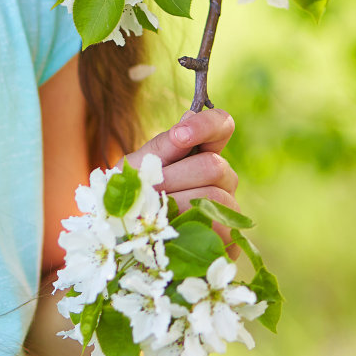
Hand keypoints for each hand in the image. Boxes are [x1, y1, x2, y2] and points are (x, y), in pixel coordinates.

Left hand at [125, 105, 239, 245]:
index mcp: (203, 152)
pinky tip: (170, 232)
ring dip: (178, 205)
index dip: (206, 125)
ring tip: (152, 213)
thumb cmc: (131, 196)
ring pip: (217, 198)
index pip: (221, 125)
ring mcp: (229, 207)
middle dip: (174, 178)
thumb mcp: (137, 168)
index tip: (180, 135)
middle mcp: (223, 177)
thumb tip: (189, 116)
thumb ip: (162, 147)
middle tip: (147, 190)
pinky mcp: (229, 238)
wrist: (125, 237)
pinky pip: (222, 231)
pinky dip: (190, 230)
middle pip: (213, 167)